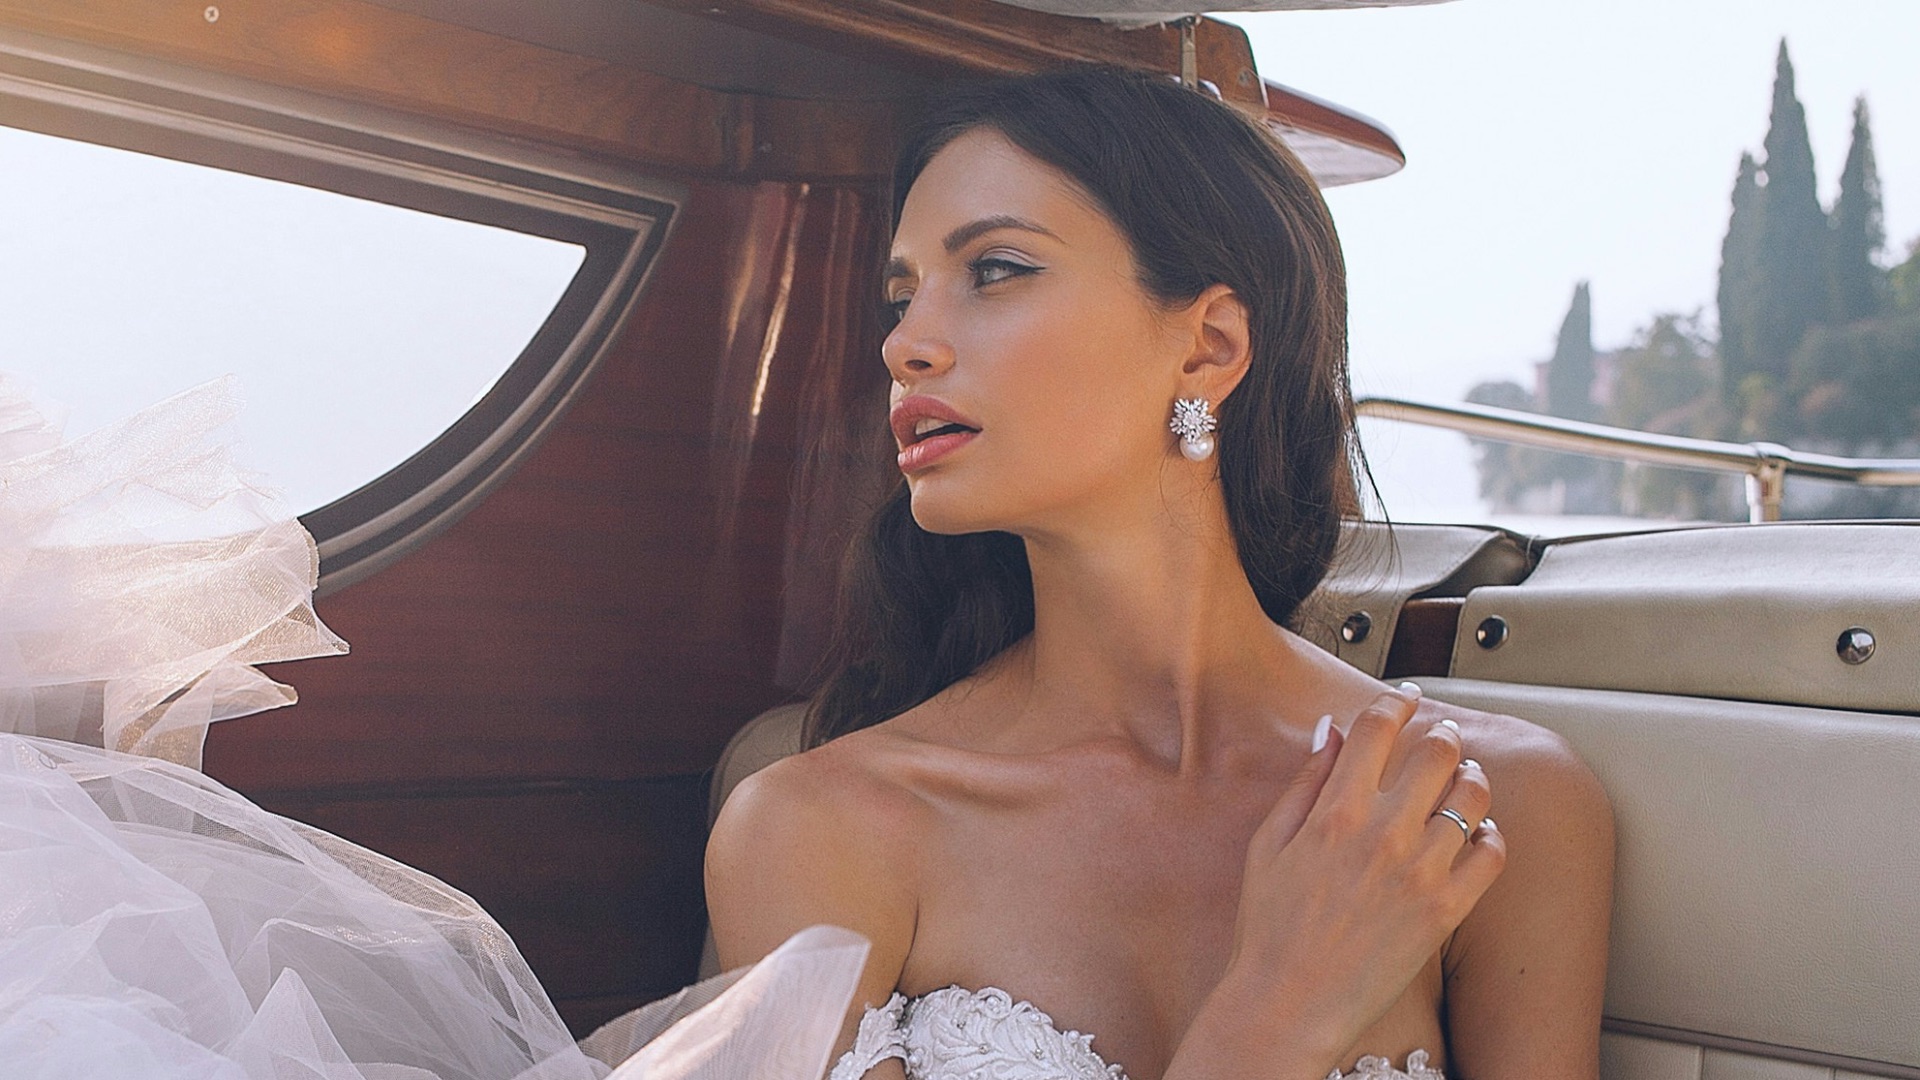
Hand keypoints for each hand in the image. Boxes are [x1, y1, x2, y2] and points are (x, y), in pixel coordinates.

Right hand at [1212, 686, 1506, 1069]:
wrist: (1288, 1003)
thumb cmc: (1269, 926)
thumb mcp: (1268, 844)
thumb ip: (1304, 782)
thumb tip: (1330, 729)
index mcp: (1334, 811)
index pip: (1378, 729)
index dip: (1397, 702)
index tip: (1408, 697)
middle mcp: (1382, 834)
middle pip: (1437, 753)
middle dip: (1443, 735)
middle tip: (1443, 738)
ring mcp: (1419, 872)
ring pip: (1472, 798)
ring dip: (1471, 779)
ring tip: (1465, 781)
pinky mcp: (1445, 912)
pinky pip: (1492, 855)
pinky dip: (1491, 836)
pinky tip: (1476, 836)